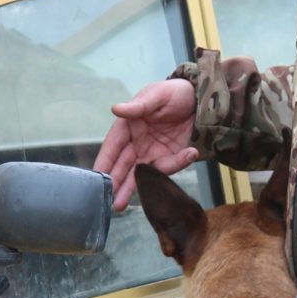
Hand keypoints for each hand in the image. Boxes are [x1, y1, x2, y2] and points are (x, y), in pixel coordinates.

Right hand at [93, 79, 198, 210]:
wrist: (199, 100)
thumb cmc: (173, 93)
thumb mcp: (156, 95)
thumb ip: (139, 106)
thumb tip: (116, 109)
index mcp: (128, 126)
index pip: (112, 146)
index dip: (104, 161)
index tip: (97, 176)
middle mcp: (137, 143)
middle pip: (123, 165)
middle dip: (115, 183)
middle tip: (108, 200)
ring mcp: (152, 153)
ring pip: (139, 174)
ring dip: (132, 188)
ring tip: (121, 205)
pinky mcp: (170, 158)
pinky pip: (170, 166)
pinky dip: (178, 163)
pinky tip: (190, 154)